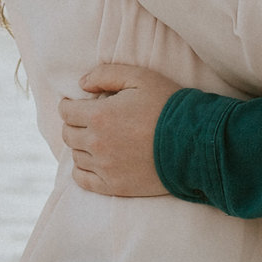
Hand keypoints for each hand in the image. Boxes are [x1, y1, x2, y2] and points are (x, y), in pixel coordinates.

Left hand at [57, 63, 182, 196]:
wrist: (195, 143)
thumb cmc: (168, 106)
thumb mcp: (140, 77)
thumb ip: (106, 74)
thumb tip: (81, 84)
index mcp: (99, 116)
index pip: (66, 111)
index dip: (69, 105)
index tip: (76, 104)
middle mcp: (97, 143)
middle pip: (68, 134)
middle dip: (74, 124)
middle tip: (87, 120)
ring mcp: (105, 167)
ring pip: (76, 156)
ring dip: (81, 146)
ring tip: (96, 139)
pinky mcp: (115, 186)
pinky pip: (83, 180)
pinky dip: (82, 170)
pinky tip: (92, 162)